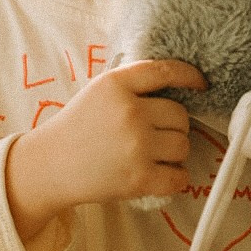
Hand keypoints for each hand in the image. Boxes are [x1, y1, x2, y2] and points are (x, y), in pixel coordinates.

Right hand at [6, 58, 206, 244]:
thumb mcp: (99, 91)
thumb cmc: (77, 127)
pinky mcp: (138, 179)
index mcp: (117, 85)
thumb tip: (178, 81)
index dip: (190, 76)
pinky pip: (179, 177)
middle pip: (180, 115)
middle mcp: (129, 112)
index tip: (200, 84)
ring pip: (183, 145)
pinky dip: (176, 178)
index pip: (166, 71)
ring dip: (175, 152)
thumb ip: (133, 83)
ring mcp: (136, 146)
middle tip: (156, 134)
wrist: (50, 166)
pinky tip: (164, 174)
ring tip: (155, 155)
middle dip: (174, 126)